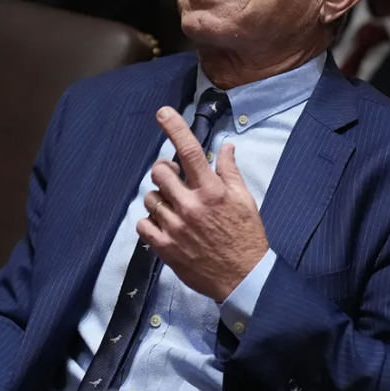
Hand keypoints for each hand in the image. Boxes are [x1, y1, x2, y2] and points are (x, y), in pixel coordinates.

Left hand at [138, 107, 268, 301]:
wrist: (243, 277)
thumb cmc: (247, 237)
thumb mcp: (245, 200)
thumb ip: (230, 172)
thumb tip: (225, 147)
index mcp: (212, 191)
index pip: (189, 152)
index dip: (174, 128)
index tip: (163, 113)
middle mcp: (191, 205)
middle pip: (160, 172)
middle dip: (165, 172)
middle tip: (175, 181)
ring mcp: (175, 227)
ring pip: (150, 198)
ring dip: (159, 199)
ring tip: (174, 209)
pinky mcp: (165, 247)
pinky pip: (142, 224)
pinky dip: (150, 222)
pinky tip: (165, 225)